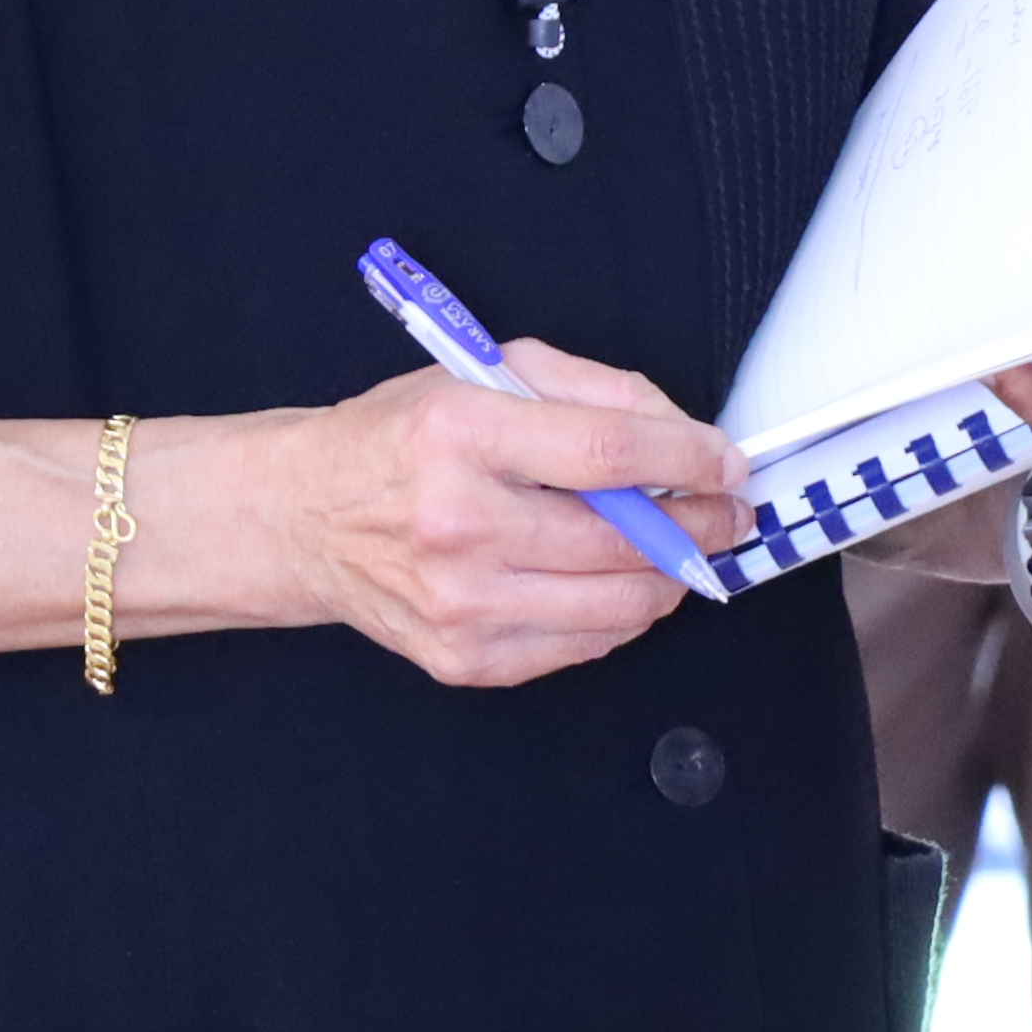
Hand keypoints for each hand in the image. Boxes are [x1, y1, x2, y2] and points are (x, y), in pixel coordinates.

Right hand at [240, 341, 741, 690]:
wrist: (303, 518)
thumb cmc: (397, 442)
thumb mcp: (482, 374)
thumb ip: (590, 390)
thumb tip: (681, 435)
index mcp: (460, 433)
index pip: (607, 454)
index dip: (688, 461)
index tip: (727, 464)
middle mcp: (457, 523)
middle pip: (620, 540)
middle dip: (699, 526)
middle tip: (727, 513)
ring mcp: (459, 602)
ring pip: (615, 606)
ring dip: (670, 577)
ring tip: (679, 548)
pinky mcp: (463, 658)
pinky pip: (580, 647)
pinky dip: (618, 616)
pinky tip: (615, 583)